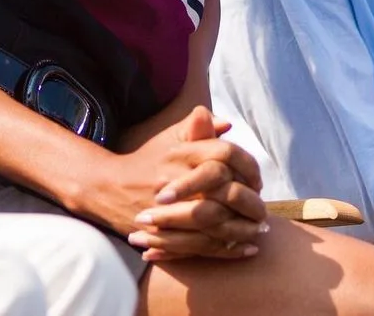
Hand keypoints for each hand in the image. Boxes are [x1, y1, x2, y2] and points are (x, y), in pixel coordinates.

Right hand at [81, 106, 266, 258]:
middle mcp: (179, 178)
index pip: (226, 153)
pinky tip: (243, 249)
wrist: (109, 186)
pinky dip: (226, 249)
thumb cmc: (149, 159)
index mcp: (184, 152)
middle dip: (250, 202)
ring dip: (243, 229)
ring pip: (216, 221)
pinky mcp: (165, 232)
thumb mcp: (172, 138)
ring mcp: (171, 207)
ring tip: (259, 232)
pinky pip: (201, 244)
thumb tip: (226, 124)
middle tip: (264, 211)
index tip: (257, 180)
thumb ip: (199, 128)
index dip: (247, 166)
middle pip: (225, 190)